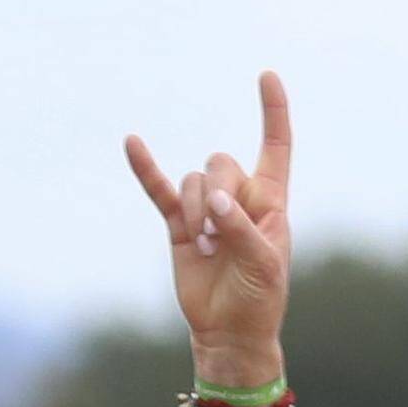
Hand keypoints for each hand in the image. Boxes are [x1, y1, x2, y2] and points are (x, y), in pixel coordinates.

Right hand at [122, 73, 295, 380]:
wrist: (228, 332)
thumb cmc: (259, 298)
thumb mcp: (262, 264)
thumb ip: (241, 228)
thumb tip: (213, 202)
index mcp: (270, 200)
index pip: (275, 146)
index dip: (273, 112)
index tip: (266, 75)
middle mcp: (238, 197)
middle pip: (221, 163)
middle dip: (216, 194)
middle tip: (219, 237)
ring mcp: (206, 209)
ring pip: (192, 182)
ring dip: (195, 212)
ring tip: (206, 247)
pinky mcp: (179, 226)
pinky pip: (160, 190)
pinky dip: (146, 169)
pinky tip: (132, 143)